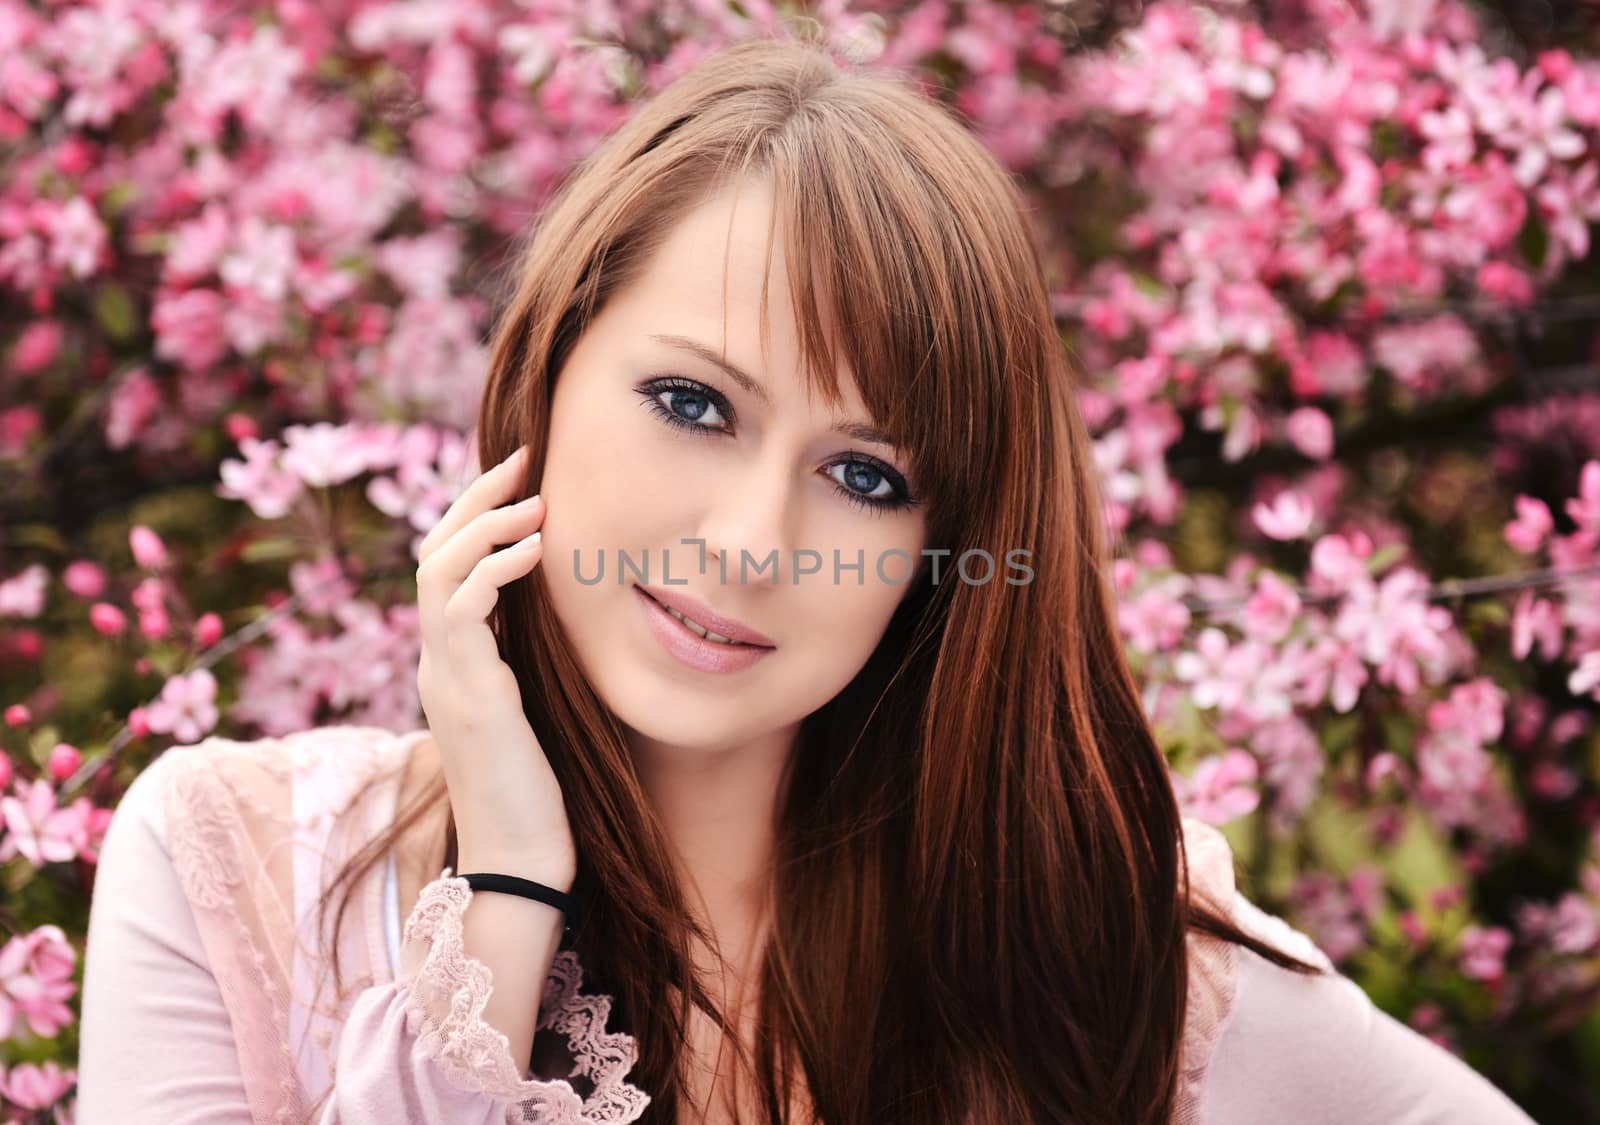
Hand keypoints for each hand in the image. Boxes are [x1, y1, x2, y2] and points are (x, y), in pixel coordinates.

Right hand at [415, 444, 575, 890]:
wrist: (522, 863)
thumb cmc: (541, 796)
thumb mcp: (539, 712)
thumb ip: (536, 666)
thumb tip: (572, 622)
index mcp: (454, 663)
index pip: (447, 567)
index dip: (478, 518)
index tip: (526, 483)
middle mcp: (439, 662)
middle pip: (433, 553)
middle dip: (475, 500)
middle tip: (522, 460)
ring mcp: (445, 677)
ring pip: (437, 570)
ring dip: (484, 525)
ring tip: (534, 500)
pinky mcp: (467, 694)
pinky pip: (461, 609)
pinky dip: (494, 569)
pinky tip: (536, 550)